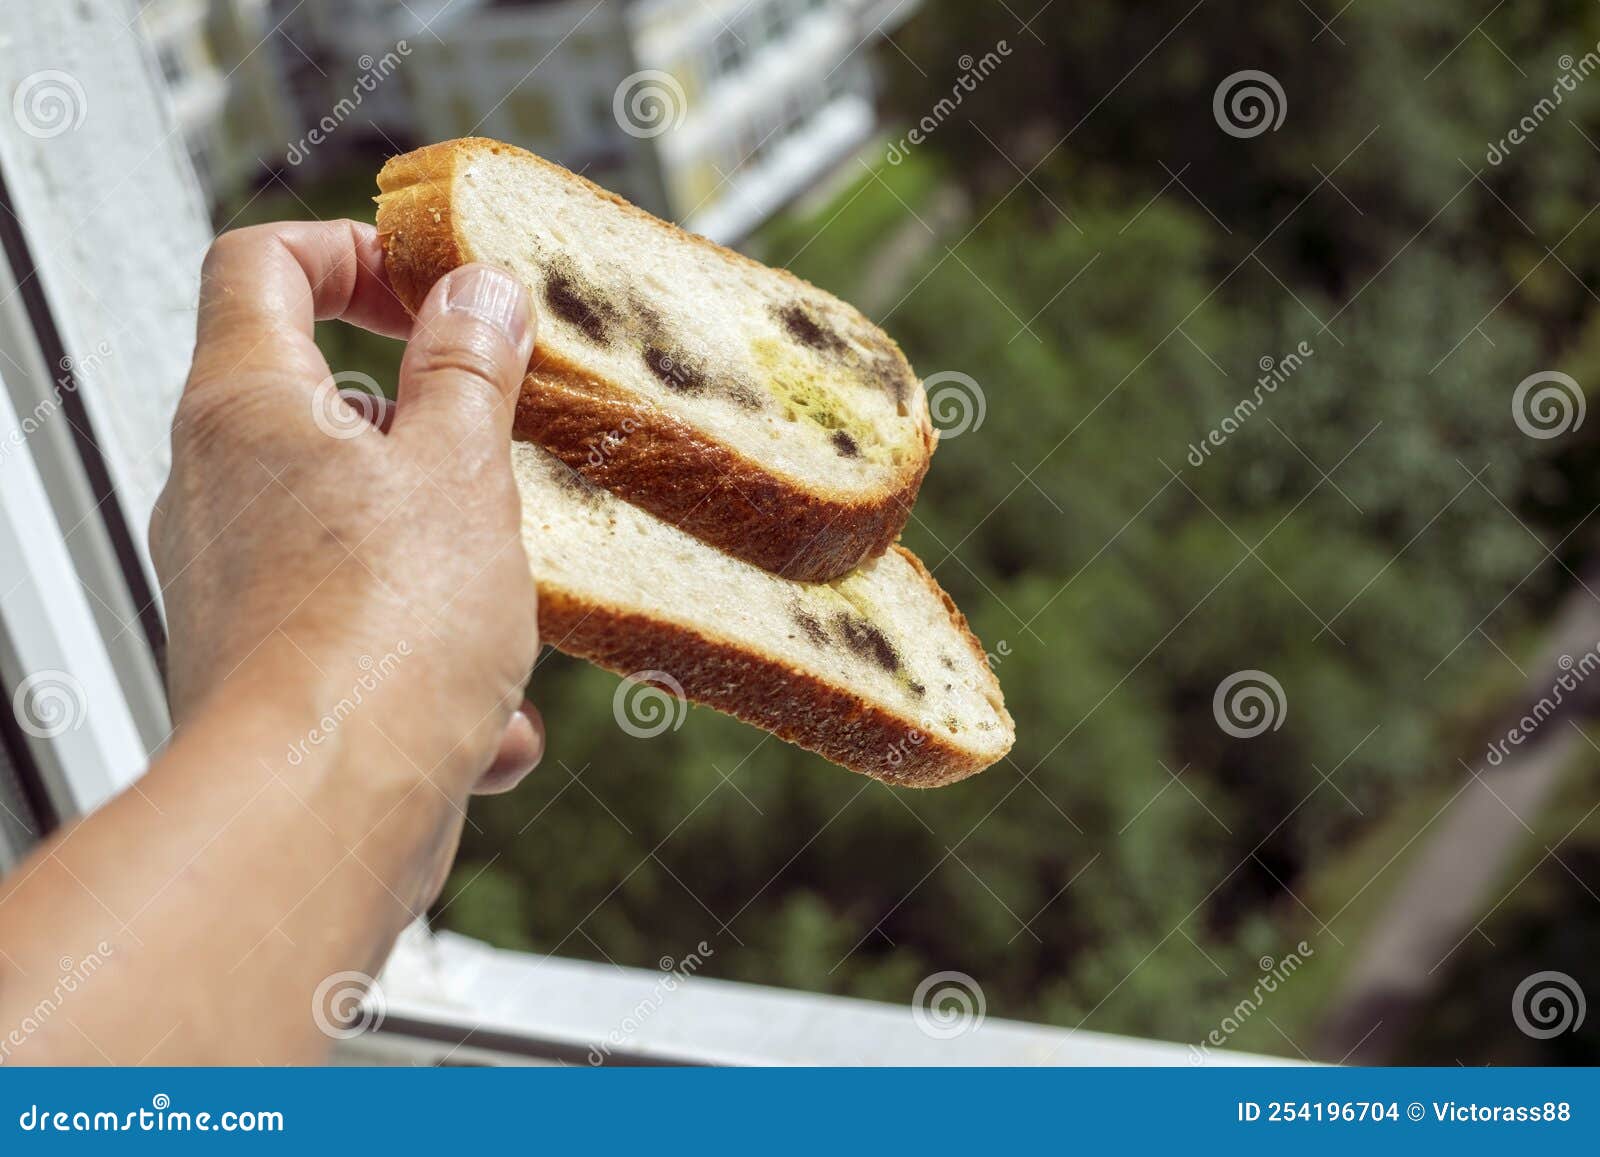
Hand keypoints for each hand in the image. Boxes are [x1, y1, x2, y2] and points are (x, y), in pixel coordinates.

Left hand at [152, 219, 544, 810]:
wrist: (323, 813)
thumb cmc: (377, 639)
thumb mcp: (460, 470)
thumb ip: (470, 371)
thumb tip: (478, 298)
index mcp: (247, 410)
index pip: (261, 264)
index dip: (350, 251)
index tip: (430, 289)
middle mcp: (219, 492)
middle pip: (314, 403)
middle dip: (425, 426)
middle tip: (499, 441)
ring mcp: (241, 588)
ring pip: (354, 530)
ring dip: (444, 553)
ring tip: (506, 594)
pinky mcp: (274, 674)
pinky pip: (366, 637)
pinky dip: (432, 663)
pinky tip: (488, 714)